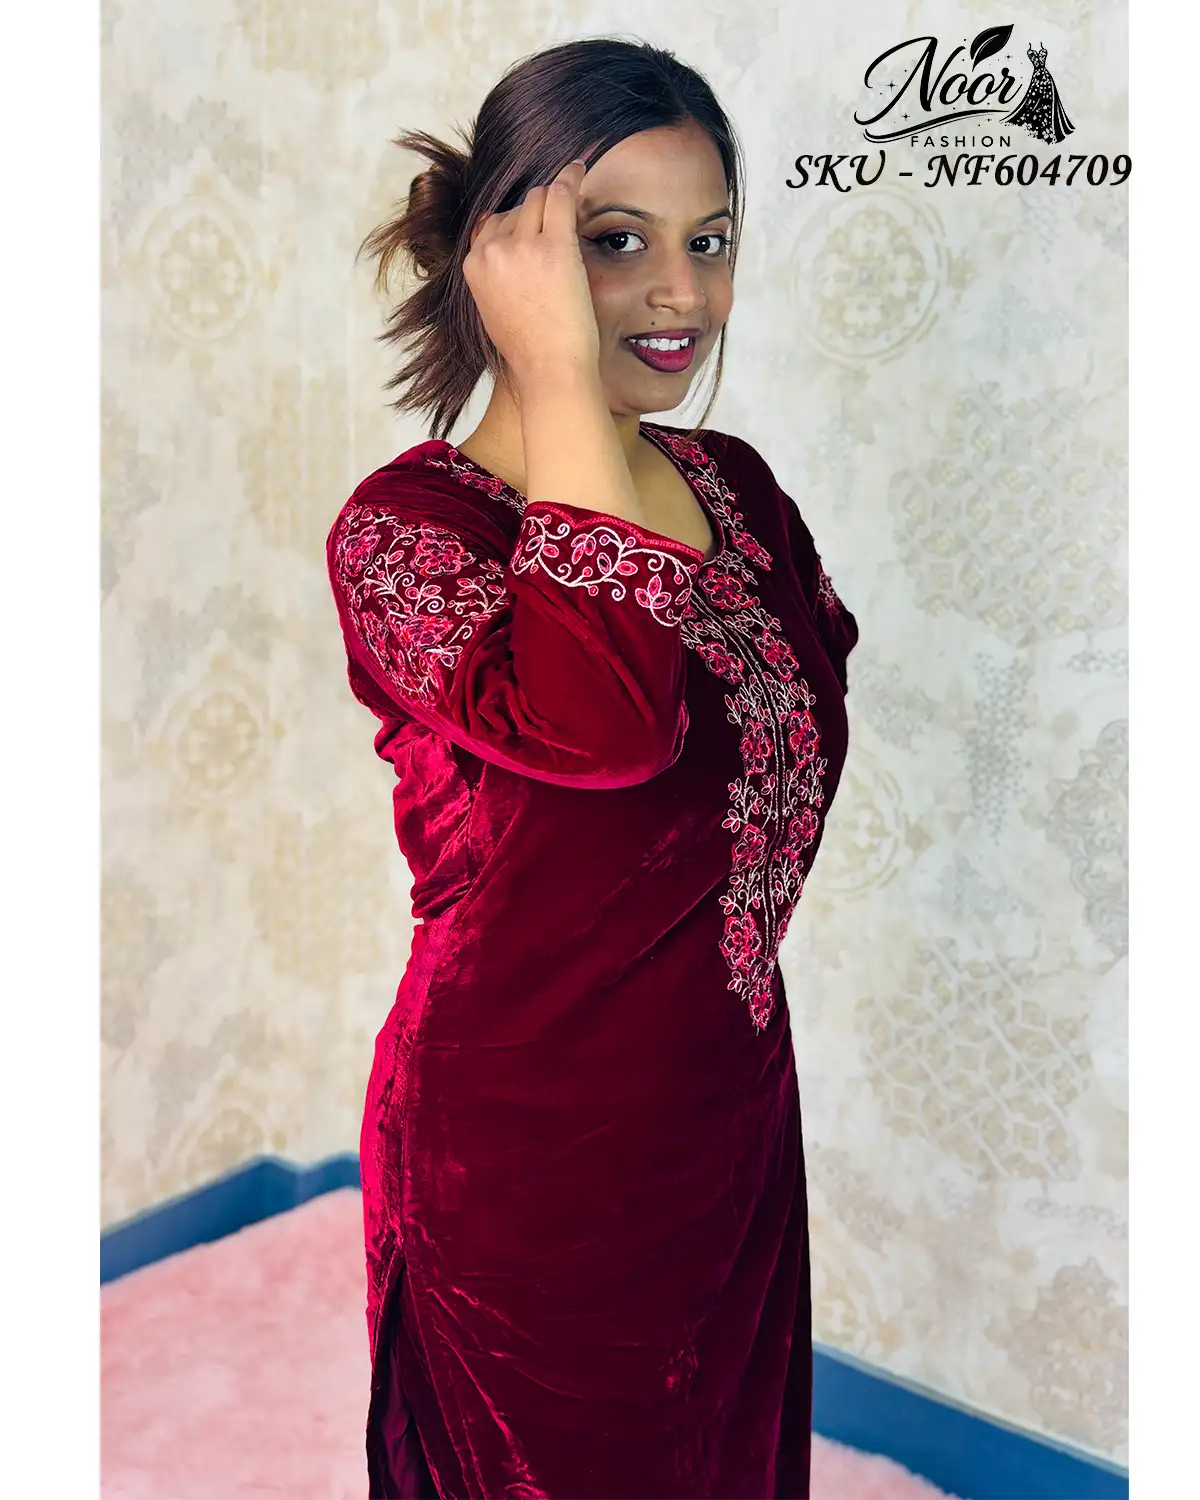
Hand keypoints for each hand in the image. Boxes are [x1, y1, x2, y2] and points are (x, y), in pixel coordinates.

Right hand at [462, 161, 599, 386]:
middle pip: (515, 209)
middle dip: (534, 218)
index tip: (531, 230)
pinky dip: (571, 178)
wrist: (549, 369)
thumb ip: (490, 274)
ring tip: (568, 216)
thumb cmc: (528, 349)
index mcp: (474, 265)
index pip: (492, 224)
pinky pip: (561, 196)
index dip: (515, 228)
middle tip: (554, 236)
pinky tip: (579, 167)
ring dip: (553, 204)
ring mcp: (523, 245)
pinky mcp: (555, 245)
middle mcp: (493, 250)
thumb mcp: (492, 310)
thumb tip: (492, 243)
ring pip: (537, 198)